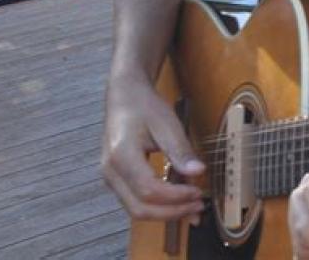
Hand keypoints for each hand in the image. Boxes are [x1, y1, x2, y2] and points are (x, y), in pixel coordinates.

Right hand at [101, 77, 205, 223]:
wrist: (124, 96)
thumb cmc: (144, 106)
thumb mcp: (167, 123)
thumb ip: (180, 149)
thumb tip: (198, 172)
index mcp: (121, 155)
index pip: (148, 190)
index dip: (175, 197)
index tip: (198, 193)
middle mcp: (110, 172)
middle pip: (139, 208)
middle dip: (171, 212)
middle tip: (198, 207)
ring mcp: (110, 178)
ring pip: (136, 209)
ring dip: (165, 213)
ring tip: (191, 206)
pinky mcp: (116, 180)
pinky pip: (135, 201)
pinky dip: (157, 206)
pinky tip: (176, 200)